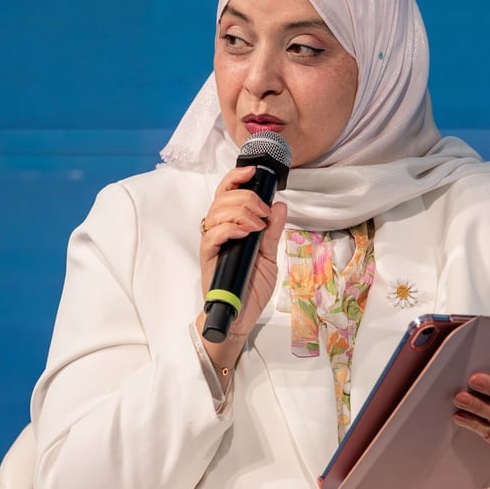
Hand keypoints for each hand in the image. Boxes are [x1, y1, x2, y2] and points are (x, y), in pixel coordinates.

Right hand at [196, 165, 286, 376]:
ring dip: (240, 211)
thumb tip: (281, 205)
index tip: (253, 172)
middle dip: (245, 197)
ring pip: (216, 212)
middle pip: (222, 197)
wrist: (241, 317)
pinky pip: (211, 235)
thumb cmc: (252, 287)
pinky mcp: (208, 258)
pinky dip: (229, 228)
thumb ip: (273, 232)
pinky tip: (244, 232)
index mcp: (232, 225)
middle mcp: (219, 230)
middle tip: (263, 212)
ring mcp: (212, 244)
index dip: (237, 178)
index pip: (228, 192)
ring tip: (257, 224)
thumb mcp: (269, 256)